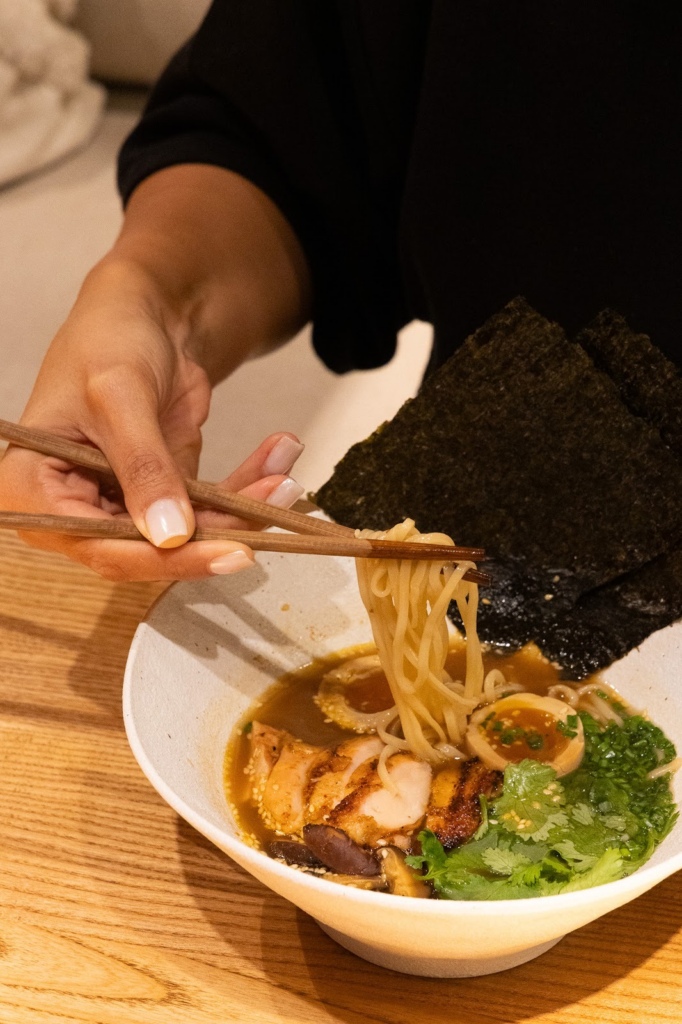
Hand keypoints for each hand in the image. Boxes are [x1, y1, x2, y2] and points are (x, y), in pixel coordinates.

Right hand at [0, 263, 304, 581]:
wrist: (143, 312)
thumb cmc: (108, 339)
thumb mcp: (120, 396)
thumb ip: (143, 467)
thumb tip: (170, 535)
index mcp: (33, 489)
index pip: (101, 546)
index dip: (165, 558)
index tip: (227, 549)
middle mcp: (74, 508)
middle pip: (150, 550)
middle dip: (219, 530)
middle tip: (271, 510)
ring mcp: (122, 503)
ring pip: (189, 533)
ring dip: (243, 507)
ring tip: (285, 476)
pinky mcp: (163, 493)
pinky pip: (209, 506)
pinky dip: (246, 487)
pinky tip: (278, 458)